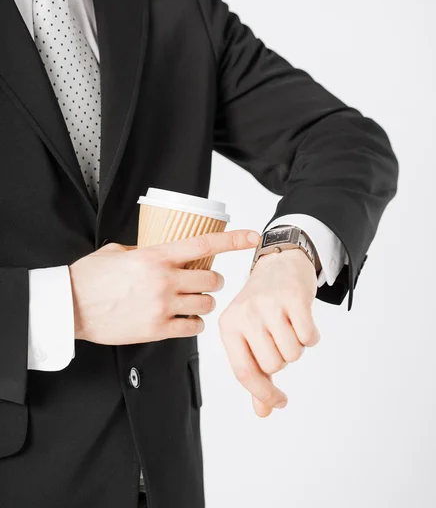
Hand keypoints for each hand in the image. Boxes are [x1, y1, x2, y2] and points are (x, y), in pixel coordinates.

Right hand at [70, 229, 259, 345]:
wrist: (69, 307)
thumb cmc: (89, 277)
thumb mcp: (117, 252)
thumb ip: (143, 252)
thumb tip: (156, 254)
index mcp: (155, 256)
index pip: (204, 244)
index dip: (233, 239)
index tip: (252, 236)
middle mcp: (164, 280)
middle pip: (211, 279)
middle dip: (213, 280)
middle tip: (207, 282)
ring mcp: (162, 306)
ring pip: (206, 304)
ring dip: (205, 302)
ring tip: (196, 302)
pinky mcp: (157, 329)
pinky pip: (192, 328)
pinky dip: (195, 324)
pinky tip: (186, 321)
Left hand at [219, 248, 319, 416]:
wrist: (279, 263)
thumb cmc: (263, 305)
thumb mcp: (250, 335)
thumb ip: (256, 374)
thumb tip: (263, 412)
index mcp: (228, 326)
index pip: (245, 373)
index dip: (264, 394)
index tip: (279, 403)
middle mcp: (245, 314)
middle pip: (273, 365)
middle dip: (283, 358)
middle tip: (280, 336)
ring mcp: (269, 304)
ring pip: (292, 352)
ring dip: (298, 346)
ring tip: (290, 325)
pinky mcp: (293, 297)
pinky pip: (309, 336)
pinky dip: (312, 335)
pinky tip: (303, 319)